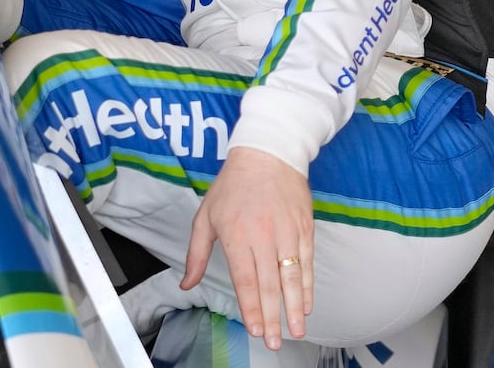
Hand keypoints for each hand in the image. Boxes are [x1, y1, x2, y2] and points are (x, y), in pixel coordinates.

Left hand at [181, 146, 313, 348]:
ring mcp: (287, 231)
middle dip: (272, 317)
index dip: (251, 307)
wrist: (268, 152)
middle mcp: (263, 235)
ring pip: (291, 276)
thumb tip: (186, 284)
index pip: (245, 279)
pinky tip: (305, 303)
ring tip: (295, 330)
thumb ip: (197, 254)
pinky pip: (307, 262)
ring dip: (294, 307)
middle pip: (269, 284)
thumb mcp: (206, 215)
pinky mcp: (304, 227)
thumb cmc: (233, 184)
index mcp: (237, 234)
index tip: (254, 329)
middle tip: (274, 341)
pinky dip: (307, 285)